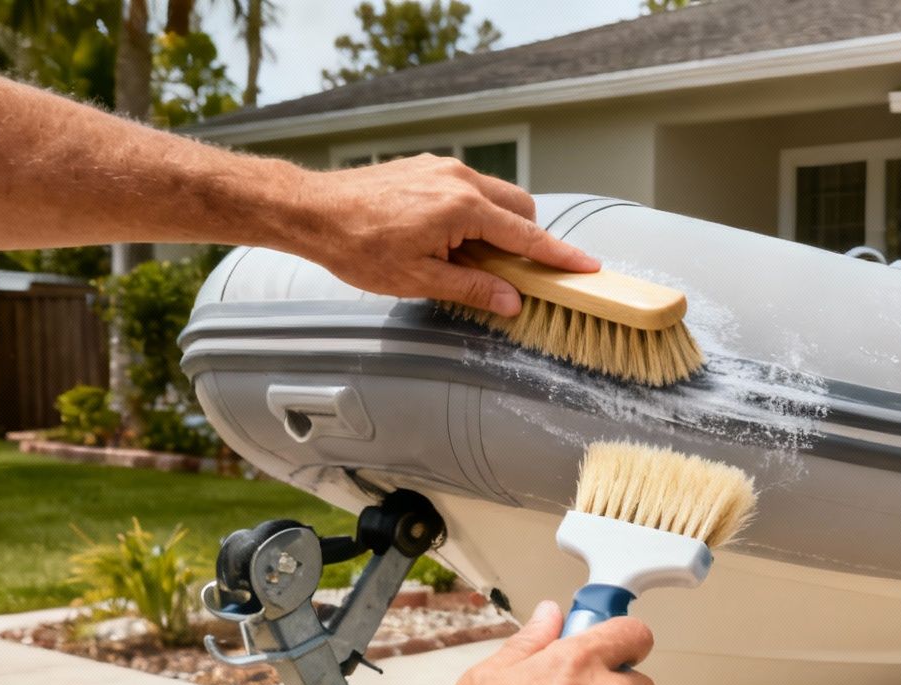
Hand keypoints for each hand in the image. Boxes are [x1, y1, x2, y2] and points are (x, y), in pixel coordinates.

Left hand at [292, 154, 599, 315]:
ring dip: (498, 224)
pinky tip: (447, 236)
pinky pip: (470, 187)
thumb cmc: (357, 246)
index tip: (587, 267)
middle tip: (509, 271)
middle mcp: (459, 179)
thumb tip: (512, 301)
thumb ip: (473, 287)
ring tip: (468, 256)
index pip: (526, 235)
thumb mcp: (418, 279)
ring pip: (496, 195)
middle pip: (520, 207)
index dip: (559, 255)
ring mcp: (443, 168)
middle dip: (526, 237)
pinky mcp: (428, 166)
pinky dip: (474, 212)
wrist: (313, 211)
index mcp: (462, 208)